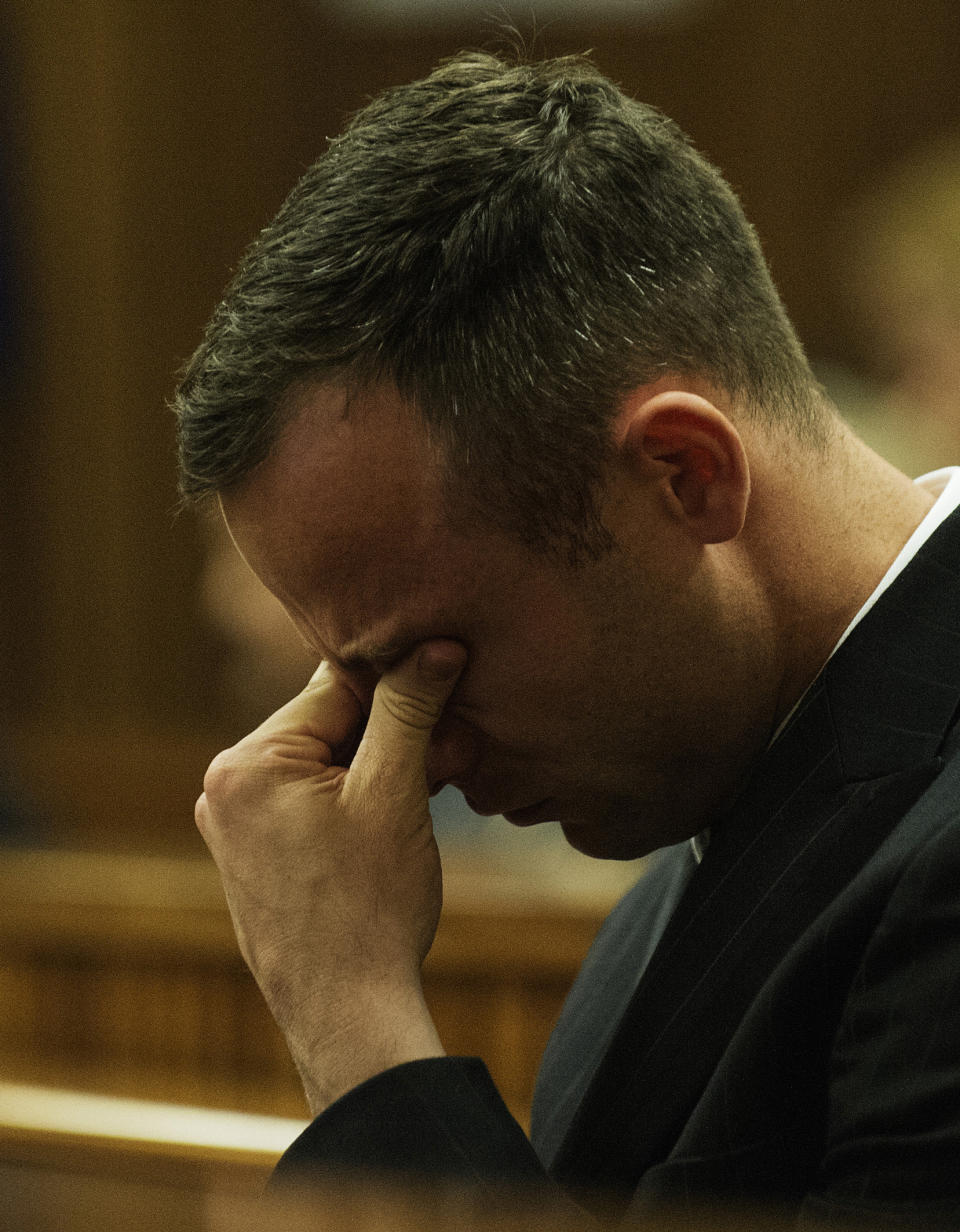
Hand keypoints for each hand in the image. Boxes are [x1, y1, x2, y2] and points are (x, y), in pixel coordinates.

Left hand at [195, 639, 466, 1112]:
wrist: (346, 1015)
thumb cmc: (371, 908)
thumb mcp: (395, 794)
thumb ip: (409, 710)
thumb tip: (435, 644)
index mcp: (247, 763)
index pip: (335, 688)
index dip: (400, 685)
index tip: (451, 683)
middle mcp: (225, 786)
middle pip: (328, 725)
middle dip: (394, 732)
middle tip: (456, 750)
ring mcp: (233, 824)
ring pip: (323, 763)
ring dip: (380, 766)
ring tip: (438, 783)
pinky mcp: (251, 855)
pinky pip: (308, 800)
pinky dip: (354, 798)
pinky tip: (398, 815)